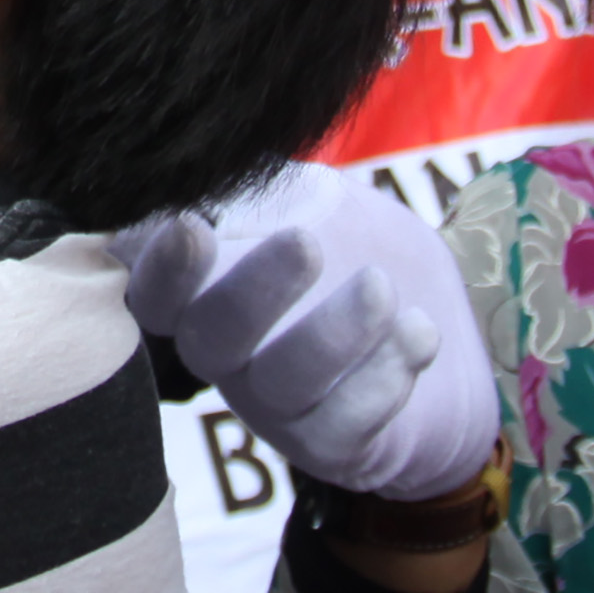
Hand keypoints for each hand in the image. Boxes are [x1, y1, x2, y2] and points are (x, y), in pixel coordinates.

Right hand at [117, 160, 495, 498]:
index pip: (156, 291)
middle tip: (305, 242)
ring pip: (281, 383)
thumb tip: (212, 148)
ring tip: (381, 286)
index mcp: (207, 293)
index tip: (190, 224)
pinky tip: (418, 331)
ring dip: (332, 333)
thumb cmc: (359, 250)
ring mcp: (279, 407)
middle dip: (252, 292)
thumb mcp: (312, 199)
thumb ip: (264, 184)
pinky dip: (384, 376)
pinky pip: (343, 425)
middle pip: (209, 340)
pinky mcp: (335, 445)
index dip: (161, 268)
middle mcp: (230, 357)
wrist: (437, 327)